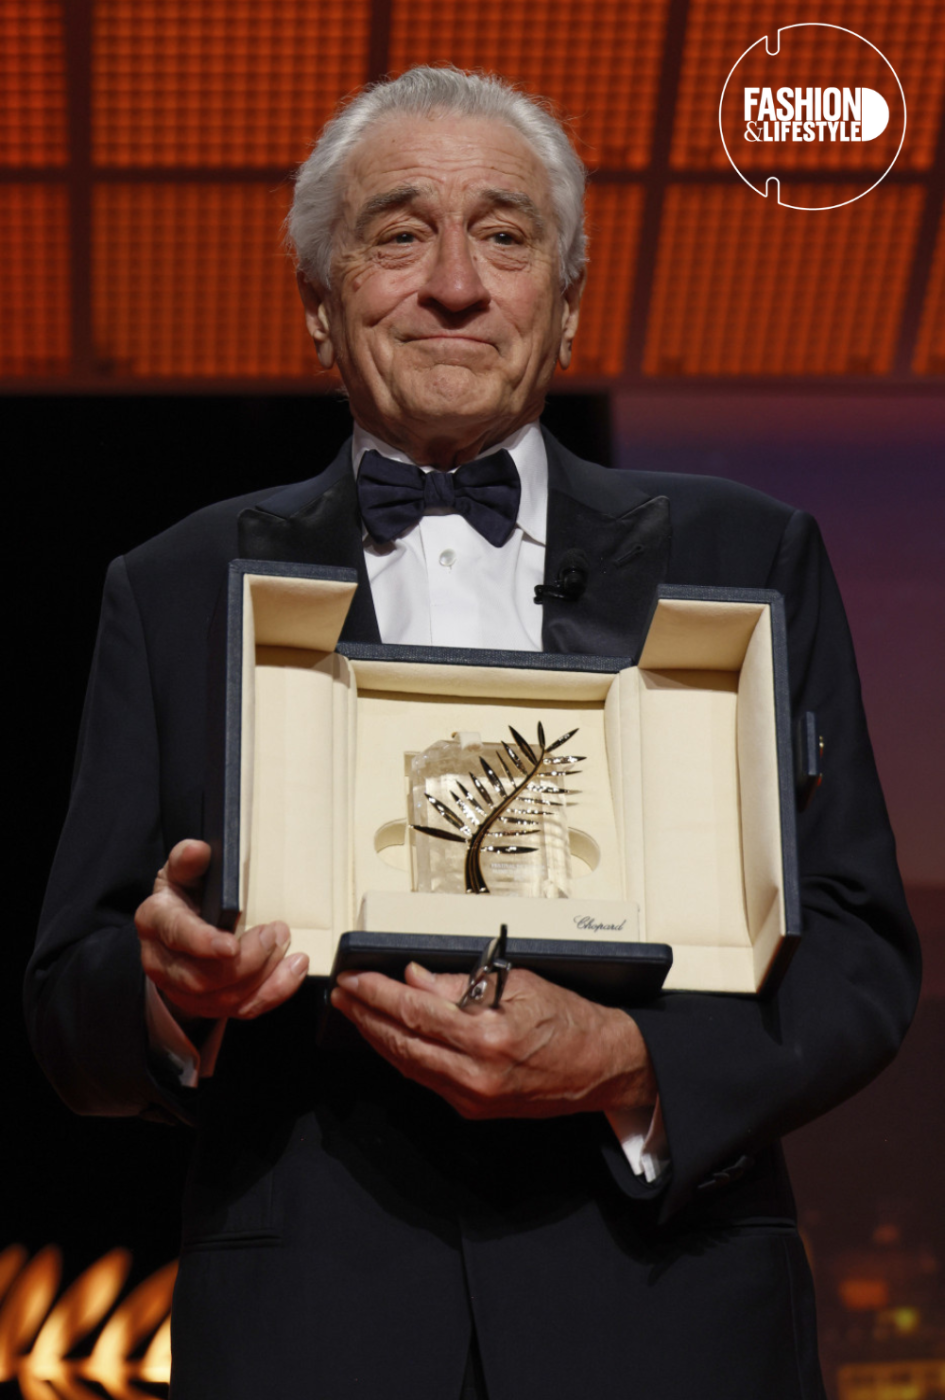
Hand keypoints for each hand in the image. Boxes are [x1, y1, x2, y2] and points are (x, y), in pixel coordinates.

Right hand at [135, 839, 308, 1020]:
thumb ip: (188, 861)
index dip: (203, 943)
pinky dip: (274, 992)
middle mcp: (162, 962)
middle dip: (248, 959)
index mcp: (155, 922)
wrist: (175, 928)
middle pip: (203, 978)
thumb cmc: (183, 894)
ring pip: (226, 998)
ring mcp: (182, 989)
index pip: (177, 936)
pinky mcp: (207, 1005)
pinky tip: (293, 969)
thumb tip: (196, 849)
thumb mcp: (180, 871)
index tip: (231, 945)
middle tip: (276, 930)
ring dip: (265, 973)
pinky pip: (243, 1009)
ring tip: (285, 943)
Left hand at [330, 963, 655, 1119]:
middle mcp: (476, 1075)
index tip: (354, 979)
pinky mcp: (474, 1109)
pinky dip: (402, 1055)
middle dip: (365, 1016)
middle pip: (402, 1043)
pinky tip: (388, 1037)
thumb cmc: (570, 1022)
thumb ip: (462, 984)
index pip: (415, 1011)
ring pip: (408, 1065)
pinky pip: (426, 1079)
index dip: (377, 994)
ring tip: (355, 1012)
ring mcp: (473, 1098)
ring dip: (376, 1037)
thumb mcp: (520, 985)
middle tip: (341, 994)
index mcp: (488, 1039)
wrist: (604, 1067)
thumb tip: (415, 978)